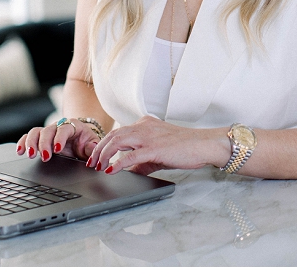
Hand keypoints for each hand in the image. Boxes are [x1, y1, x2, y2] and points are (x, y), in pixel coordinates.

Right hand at [16, 119, 99, 162]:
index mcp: (73, 126)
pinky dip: (23, 142)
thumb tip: (91, 149)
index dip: (60, 138)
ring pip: (36, 132)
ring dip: (31, 143)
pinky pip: (29, 136)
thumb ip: (93, 147)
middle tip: (45, 156)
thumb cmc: (86, 141)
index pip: (64, 129)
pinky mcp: (40, 138)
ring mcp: (48, 132)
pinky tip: (19, 151)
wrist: (81, 137)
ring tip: (30, 155)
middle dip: (44, 143)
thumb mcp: (93, 144)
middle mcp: (58, 126)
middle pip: (48, 130)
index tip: (57, 149)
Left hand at [86, 115, 230, 175]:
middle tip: (92, 162)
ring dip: (104, 154)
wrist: (204, 144)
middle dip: (99, 149)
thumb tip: (129, 171)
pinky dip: (118, 162)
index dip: (105, 144)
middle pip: (113, 134)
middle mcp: (144, 127)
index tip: (97, 156)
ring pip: (118, 141)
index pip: (119, 131)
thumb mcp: (160, 153)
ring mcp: (149, 136)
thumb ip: (142, 161)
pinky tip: (111, 170)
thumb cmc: (186, 147)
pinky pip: (131, 154)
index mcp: (146, 124)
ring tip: (98, 166)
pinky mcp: (154, 148)